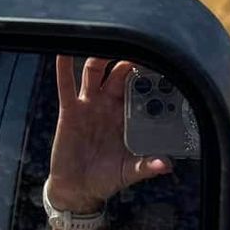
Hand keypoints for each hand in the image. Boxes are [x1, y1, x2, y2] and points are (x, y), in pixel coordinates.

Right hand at [47, 56, 171, 213]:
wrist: (77, 189)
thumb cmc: (106, 179)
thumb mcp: (129, 172)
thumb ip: (145, 166)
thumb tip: (166, 165)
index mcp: (126, 118)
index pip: (139, 90)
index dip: (148, 78)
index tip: (161, 64)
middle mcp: (109, 106)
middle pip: (119, 74)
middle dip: (128, 60)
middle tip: (137, 44)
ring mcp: (89, 106)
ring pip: (95, 73)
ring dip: (101, 56)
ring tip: (106, 39)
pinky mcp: (70, 110)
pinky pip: (66, 85)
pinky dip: (64, 67)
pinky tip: (63, 52)